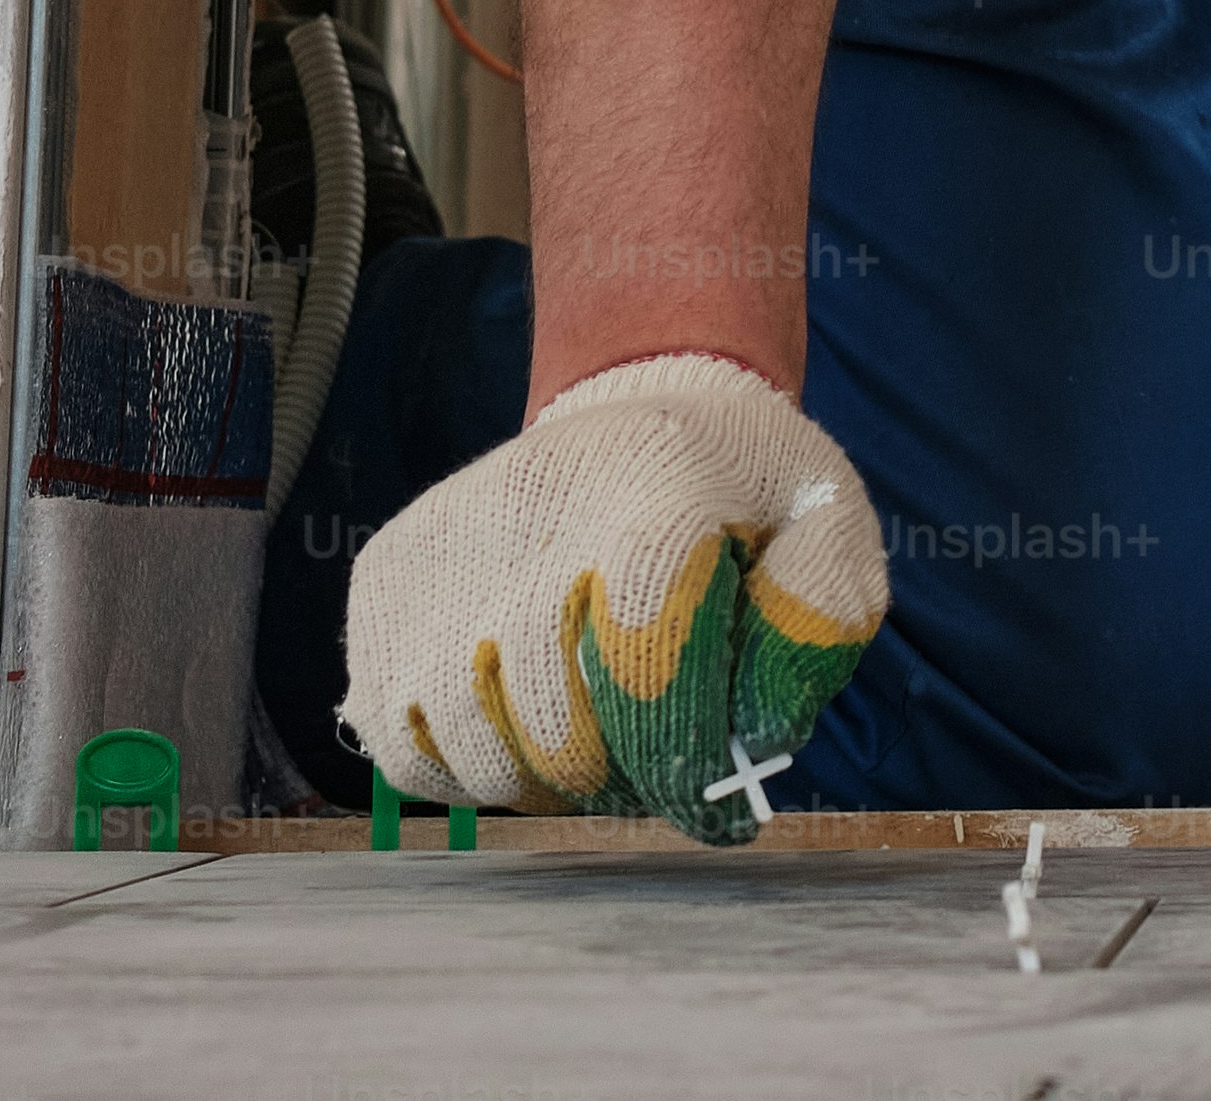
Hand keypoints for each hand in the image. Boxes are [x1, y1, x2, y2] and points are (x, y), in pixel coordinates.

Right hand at [340, 352, 888, 840]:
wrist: (638, 404)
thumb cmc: (740, 488)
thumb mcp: (826, 521)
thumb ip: (818, 618)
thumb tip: (756, 732)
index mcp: (652, 484)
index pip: (645, 656)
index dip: (679, 755)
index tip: (713, 805)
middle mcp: (528, 507)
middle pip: (553, 721)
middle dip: (616, 774)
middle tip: (650, 765)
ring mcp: (443, 545)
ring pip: (468, 744)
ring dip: (538, 780)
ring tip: (589, 743)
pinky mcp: (384, 577)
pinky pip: (397, 740)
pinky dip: (457, 770)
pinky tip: (516, 731)